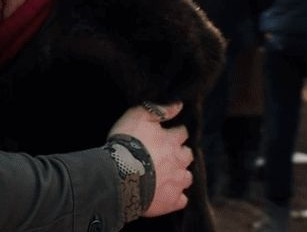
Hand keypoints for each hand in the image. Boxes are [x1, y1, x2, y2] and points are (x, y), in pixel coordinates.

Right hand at [109, 101, 192, 217]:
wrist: (118, 176)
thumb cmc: (126, 143)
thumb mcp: (138, 116)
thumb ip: (159, 109)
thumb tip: (179, 104)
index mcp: (172, 141)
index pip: (182, 133)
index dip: (175, 133)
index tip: (168, 134)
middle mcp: (178, 161)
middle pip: (188, 155)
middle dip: (181, 153)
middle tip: (168, 154)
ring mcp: (176, 182)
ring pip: (187, 177)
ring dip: (180, 174)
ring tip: (168, 174)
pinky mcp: (170, 201)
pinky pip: (181, 200)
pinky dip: (176, 196)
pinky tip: (167, 193)